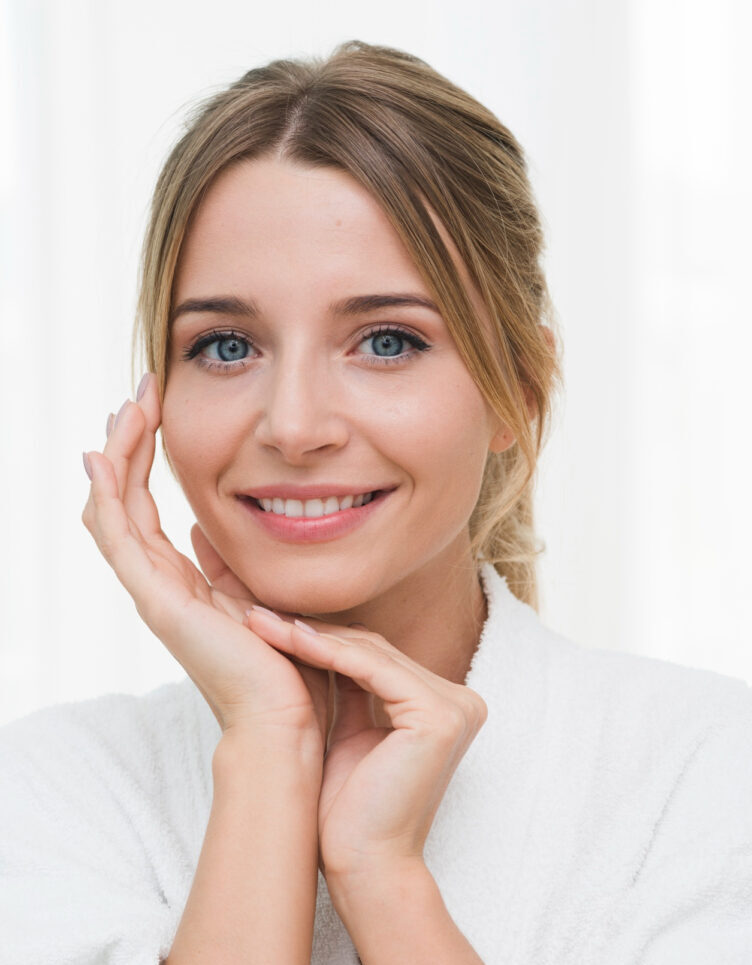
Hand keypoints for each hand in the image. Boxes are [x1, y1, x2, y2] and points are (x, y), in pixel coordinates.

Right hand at [81, 375, 328, 744]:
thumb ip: (232, 568)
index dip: (146, 461)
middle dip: (129, 445)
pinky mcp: (158, 602)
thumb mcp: (259, 599)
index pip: (148, 510)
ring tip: (129, 406)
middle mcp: (161, 586)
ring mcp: (154, 594)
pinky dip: (108, 495)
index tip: (156, 411)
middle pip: (125, 503)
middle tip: (138, 394)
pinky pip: (120, 537)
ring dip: (119, 456)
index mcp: (184, 585)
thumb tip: (212, 533)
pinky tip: (104, 456)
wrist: (287, 724)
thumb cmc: (286, 670)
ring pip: (115, 511)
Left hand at [244, 609, 487, 879]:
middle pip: (375, 650)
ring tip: (262, 622)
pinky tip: (287, 640)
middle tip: (261, 614)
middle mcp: (462, 701)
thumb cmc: (352, 812)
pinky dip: (325, 652)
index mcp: (447, 706)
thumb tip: (322, 640)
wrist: (365, 868)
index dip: (324, 638)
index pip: (379, 657)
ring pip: (370, 653)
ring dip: (310, 636)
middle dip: (314, 632)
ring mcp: (457, 707)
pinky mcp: (440, 715)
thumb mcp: (352, 733)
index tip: (273, 624)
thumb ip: (353, 689)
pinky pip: (371, 669)